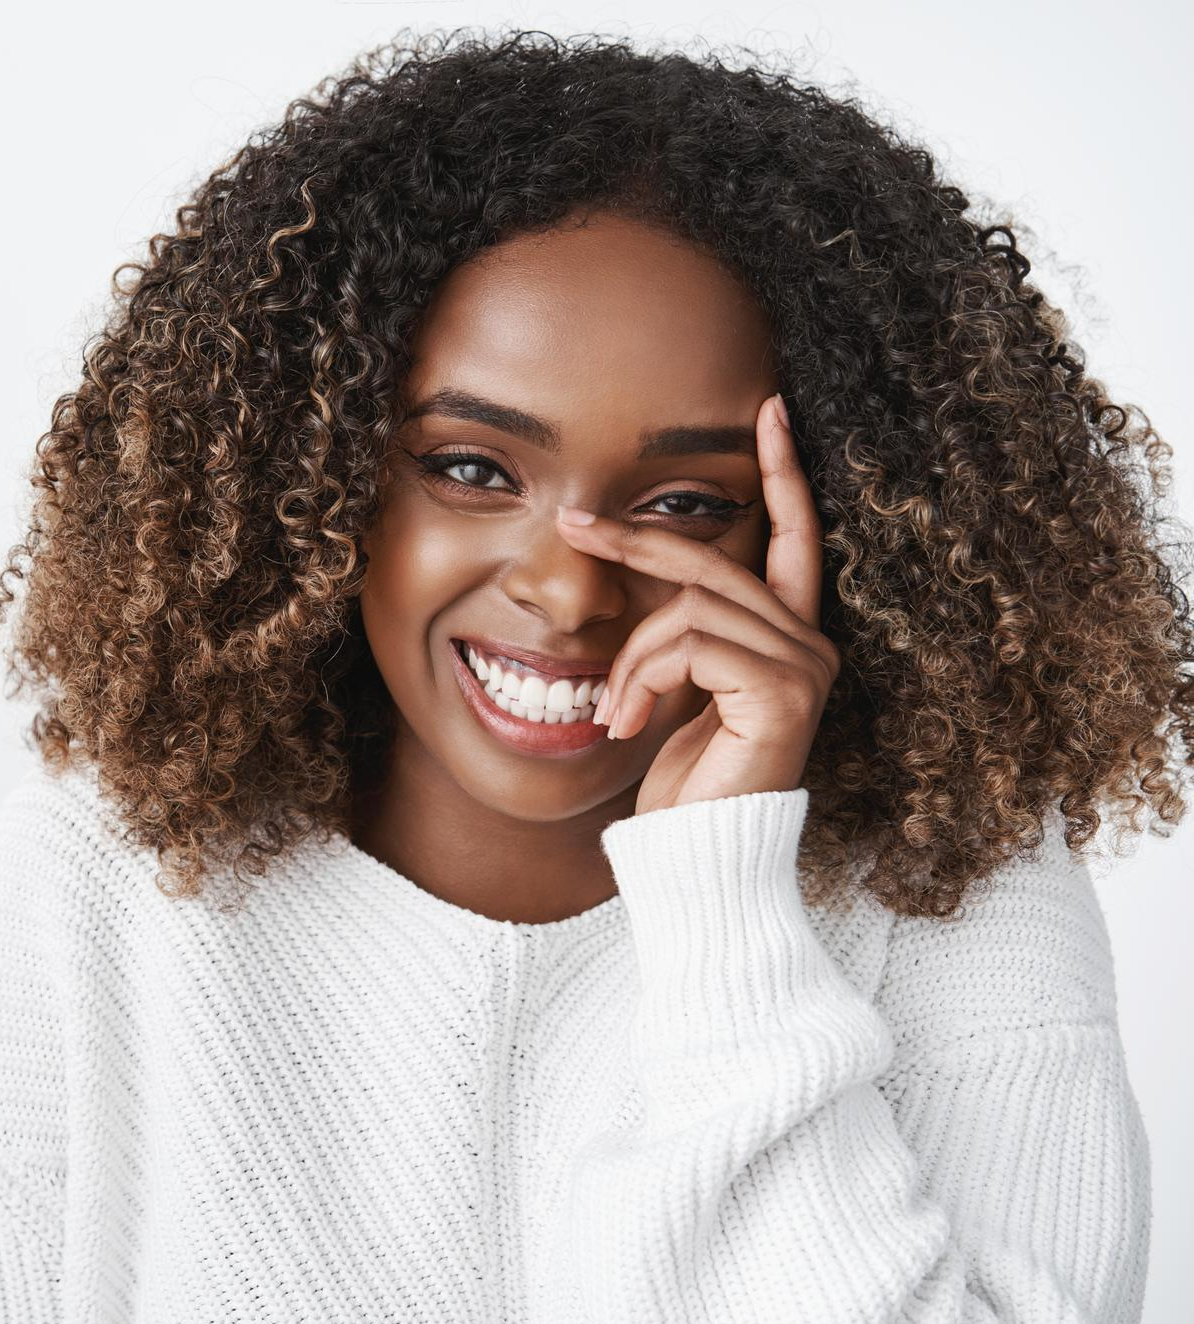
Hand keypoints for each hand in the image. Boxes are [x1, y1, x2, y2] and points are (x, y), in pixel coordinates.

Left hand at [554, 393, 837, 814]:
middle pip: (714, 559)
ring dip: (630, 656)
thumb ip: (678, 632)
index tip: (770, 409)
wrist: (698, 856)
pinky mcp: (784, 693)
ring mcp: (804, 667)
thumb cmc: (682, 783)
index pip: (794, 536)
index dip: (783, 472)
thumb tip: (635, 569)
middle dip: (636, 537)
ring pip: (689, 606)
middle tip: (572, 522)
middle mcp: (809, 644)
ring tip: (612, 711)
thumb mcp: (674, 688)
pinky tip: (629, 726)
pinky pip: (689, 644)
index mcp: (786, 637)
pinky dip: (642, 678)